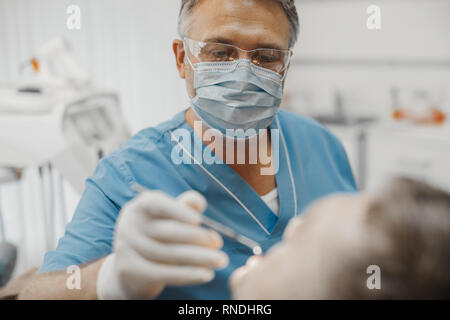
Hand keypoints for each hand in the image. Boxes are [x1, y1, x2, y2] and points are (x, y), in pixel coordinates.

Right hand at [97, 190, 227, 298]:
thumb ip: (184, 207)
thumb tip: (199, 202)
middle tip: (218, 243)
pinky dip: (187, 275)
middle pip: (166, 231)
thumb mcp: (169, 218)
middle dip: (196, 237)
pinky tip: (206, 274)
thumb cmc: (158, 236)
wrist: (132, 269)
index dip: (178, 211)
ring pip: (167, 253)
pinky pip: (162, 273)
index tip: (199, 220)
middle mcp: (130, 223)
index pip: (157, 203)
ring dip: (198, 257)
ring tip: (220, 260)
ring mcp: (126, 247)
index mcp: (141, 205)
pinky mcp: (128, 269)